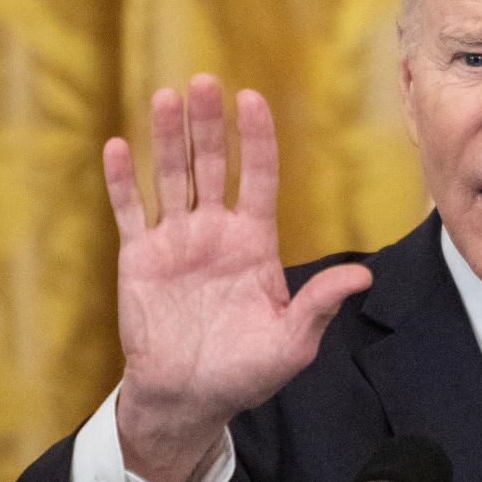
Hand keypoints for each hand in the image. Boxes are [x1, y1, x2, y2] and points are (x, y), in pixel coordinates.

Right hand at [104, 74, 371, 481]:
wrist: (189, 399)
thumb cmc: (246, 372)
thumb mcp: (292, 342)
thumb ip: (319, 304)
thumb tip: (364, 278)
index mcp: (254, 242)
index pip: (257, 177)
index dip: (255, 139)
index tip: (251, 99)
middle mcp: (216, 231)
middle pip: (212, 165)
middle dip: (209, 125)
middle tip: (204, 82)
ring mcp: (176, 241)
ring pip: (170, 177)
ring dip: (167, 138)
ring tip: (166, 97)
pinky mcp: (139, 258)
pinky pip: (130, 211)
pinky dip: (122, 181)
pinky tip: (118, 146)